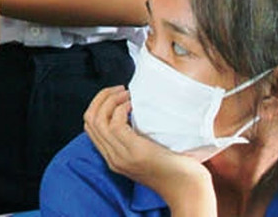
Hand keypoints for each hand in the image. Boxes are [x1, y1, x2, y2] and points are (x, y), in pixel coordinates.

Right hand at [84, 87, 213, 210]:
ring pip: (98, 120)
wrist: (187, 187)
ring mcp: (122, 156)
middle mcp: (113, 158)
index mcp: (113, 157)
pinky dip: (121, 108)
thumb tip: (130, 109)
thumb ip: (133, 138)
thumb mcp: (145, 151)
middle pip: (90, 120)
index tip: (114, 95)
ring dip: (111, 100)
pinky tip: (133, 105)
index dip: (98, 105)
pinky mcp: (135, 152)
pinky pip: (115, 124)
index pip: (90, 126)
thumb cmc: (173, 167)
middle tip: (119, 90)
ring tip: (127, 94)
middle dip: (101, 98)